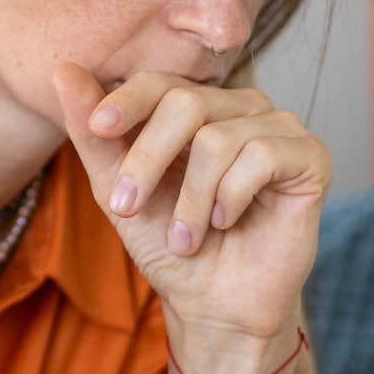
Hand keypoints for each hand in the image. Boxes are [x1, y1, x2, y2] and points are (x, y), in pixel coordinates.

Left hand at [48, 61, 331, 341]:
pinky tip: (228, 223)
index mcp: (196, 107)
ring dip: (190, 199)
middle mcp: (240, 107)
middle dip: (147, 160)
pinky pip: (262, 155)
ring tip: (186, 238)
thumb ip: (93, 134)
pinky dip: (231, 198)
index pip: (159, 82)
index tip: (98, 128)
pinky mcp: (310, 157)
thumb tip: (63, 68)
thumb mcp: (118, 190)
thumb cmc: (168, 245)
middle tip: (127, 209)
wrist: (214, 305)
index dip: (127, 101)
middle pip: (186, 103)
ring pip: (219, 138)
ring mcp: (279, 128)